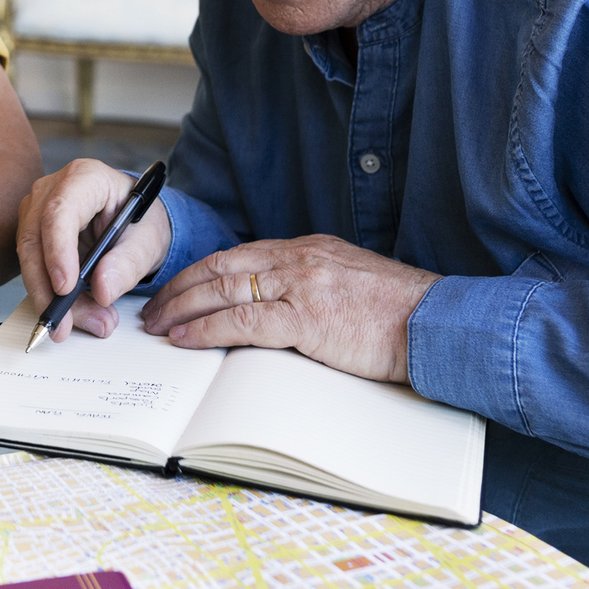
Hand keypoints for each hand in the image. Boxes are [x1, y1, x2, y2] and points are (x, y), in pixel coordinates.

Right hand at [16, 159, 172, 343]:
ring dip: (49, 297)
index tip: (65, 288)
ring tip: (84, 324)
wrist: (135, 224)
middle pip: (35, 237)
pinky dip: (50, 296)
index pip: (60, 210)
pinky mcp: (34, 235)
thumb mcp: (148, 241)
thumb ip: (129, 264)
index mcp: (86, 177)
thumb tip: (102, 290)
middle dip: (46, 287)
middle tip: (65, 325)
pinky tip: (74, 315)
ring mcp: (38, 211)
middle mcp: (53, 190)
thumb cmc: (141, 222)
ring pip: (29, 258)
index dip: (58, 249)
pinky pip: (33, 269)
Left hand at [141, 236, 438, 382]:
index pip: (238, 255)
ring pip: (223, 290)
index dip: (200, 272)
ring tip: (157, 326)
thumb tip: (274, 306)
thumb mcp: (348, 283)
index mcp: (307, 248)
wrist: (436, 324)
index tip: (178, 288)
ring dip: (182, 309)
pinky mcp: (305, 317)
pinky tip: (185, 339)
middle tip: (153, 308)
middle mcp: (298, 259)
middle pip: (220, 266)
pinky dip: (205, 330)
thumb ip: (310, 286)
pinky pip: (241, 321)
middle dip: (179, 288)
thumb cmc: (399, 314)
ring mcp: (300, 285)